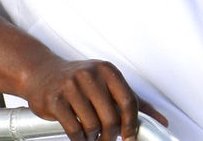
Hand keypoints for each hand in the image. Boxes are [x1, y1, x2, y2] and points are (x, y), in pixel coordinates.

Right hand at [20, 57, 167, 140]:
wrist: (40, 72)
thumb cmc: (78, 80)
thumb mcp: (107, 84)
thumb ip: (135, 102)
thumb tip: (162, 122)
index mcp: (106, 70)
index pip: (128, 101)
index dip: (131, 125)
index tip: (130, 137)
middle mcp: (89, 74)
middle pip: (111, 118)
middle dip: (111, 136)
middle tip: (108, 140)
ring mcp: (70, 86)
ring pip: (93, 126)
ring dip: (94, 138)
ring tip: (91, 136)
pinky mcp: (54, 99)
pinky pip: (74, 129)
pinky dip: (80, 140)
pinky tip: (80, 137)